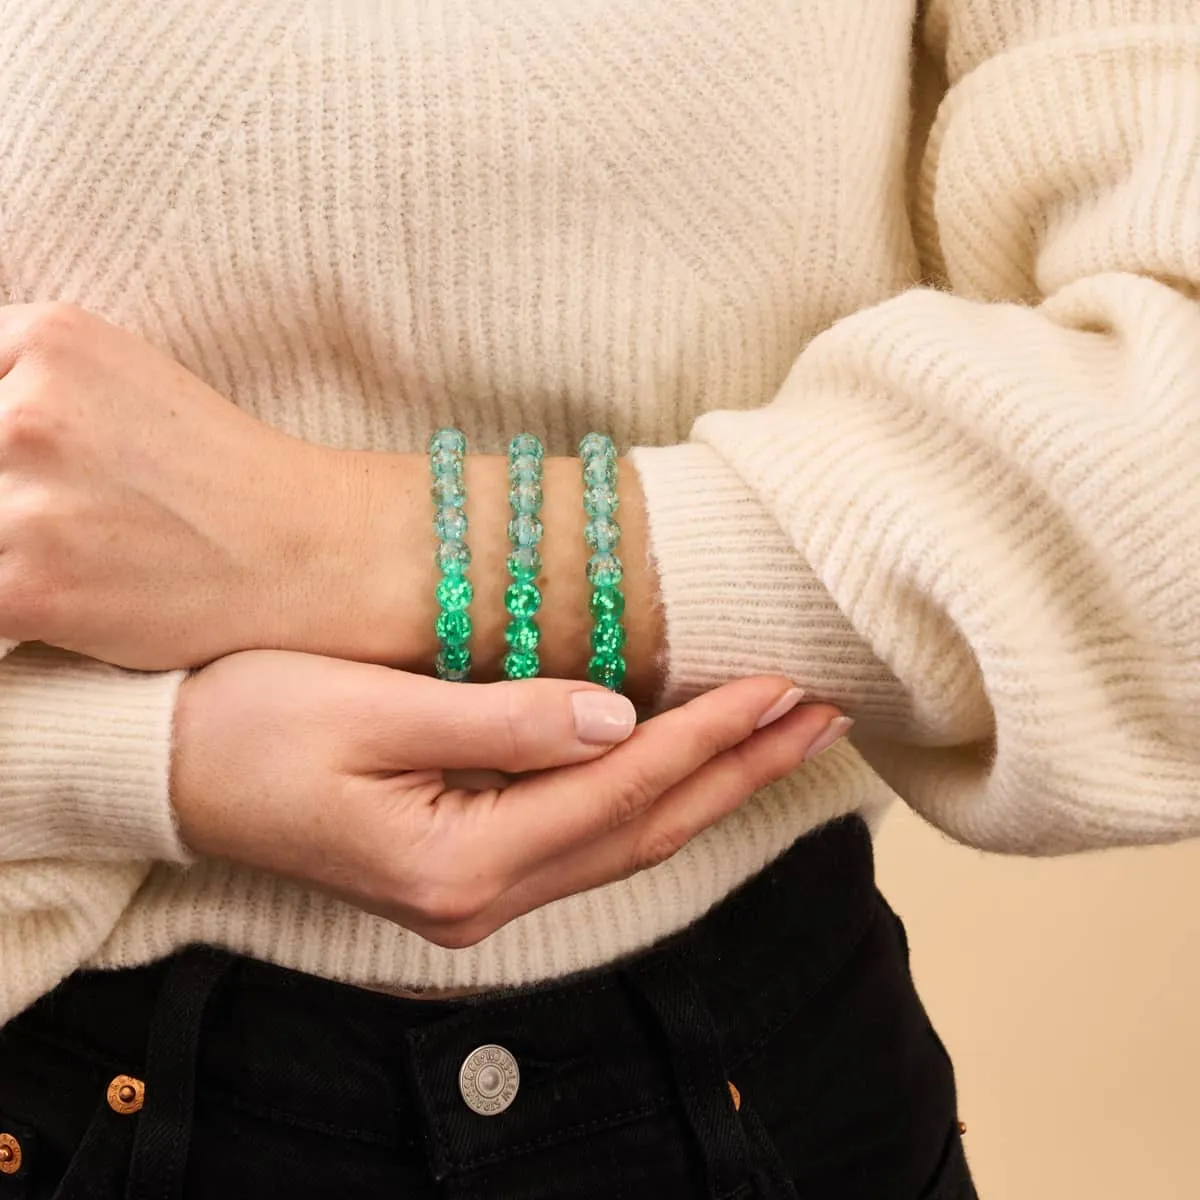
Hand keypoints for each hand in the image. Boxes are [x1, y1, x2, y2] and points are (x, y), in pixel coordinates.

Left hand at [0, 303, 373, 668]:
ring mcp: (26, 505)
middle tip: (79, 512)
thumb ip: (25, 378)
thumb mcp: (123, 375)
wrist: (307, 554)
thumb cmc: (222, 475)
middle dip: (9, 490)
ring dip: (12, 546)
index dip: (2, 435)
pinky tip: (69, 595)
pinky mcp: (26, 590)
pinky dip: (17, 600)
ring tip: (79, 554)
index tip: (31, 464)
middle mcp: (30, 411)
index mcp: (54, 340)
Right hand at [171, 651, 841, 946]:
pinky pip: (590, 840)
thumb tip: (620, 716)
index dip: (708, 735)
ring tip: (787, 735)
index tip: (780, 682)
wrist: (171, 771)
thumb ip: (502, 719)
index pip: (619, 789)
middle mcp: (482, 897)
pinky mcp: (469, 872)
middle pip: (644, 830)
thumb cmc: (250, 725)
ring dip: (713, 786)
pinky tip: (696, 767)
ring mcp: (478, 895)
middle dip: (741, 768)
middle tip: (824, 712)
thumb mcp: (369, 709)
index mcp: (459, 859)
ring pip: (627, 842)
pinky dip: (655, 799)